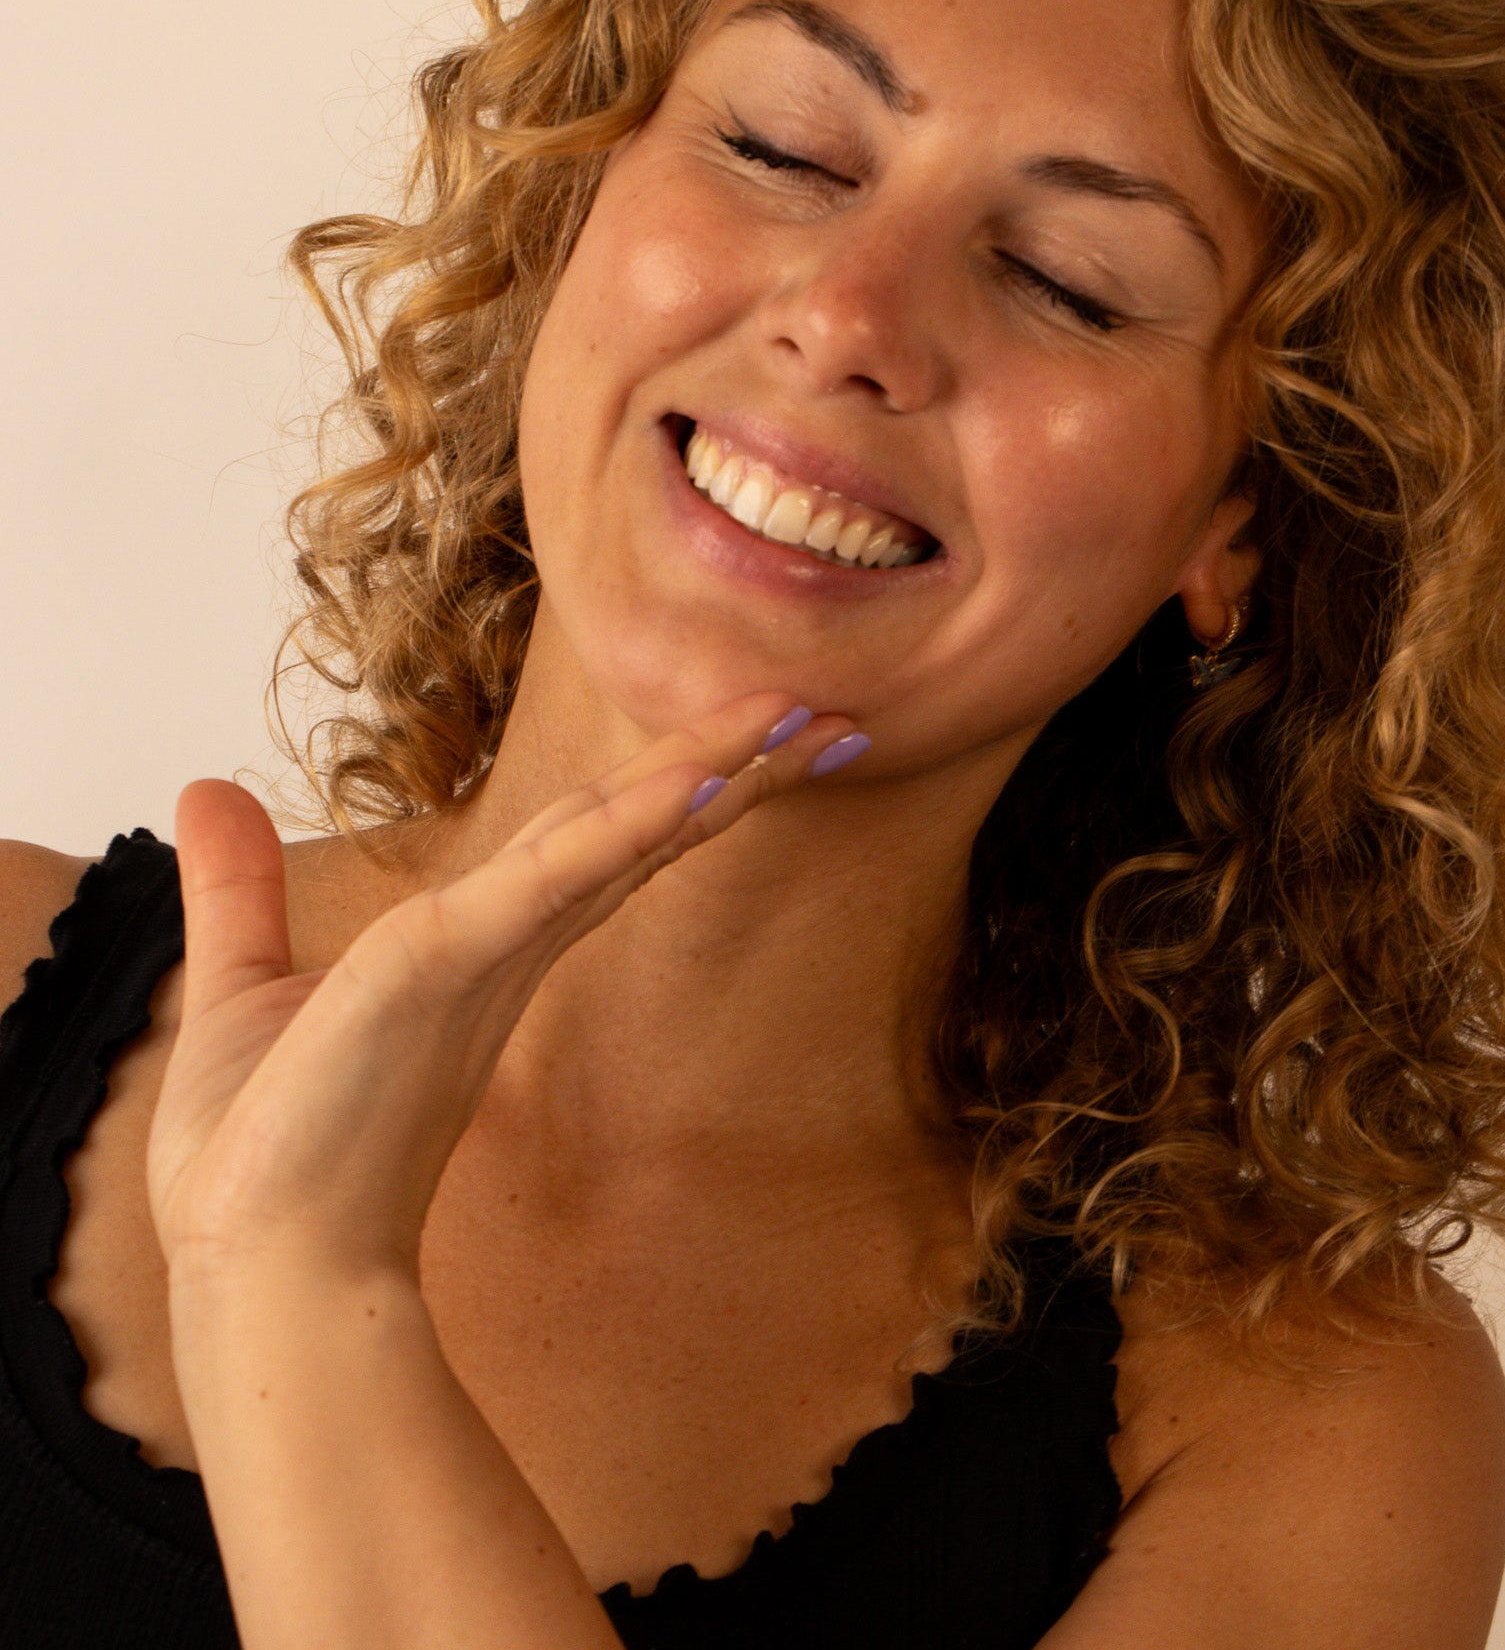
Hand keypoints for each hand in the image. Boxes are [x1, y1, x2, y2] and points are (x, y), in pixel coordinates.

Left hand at [148, 692, 858, 1286]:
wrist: (255, 1261)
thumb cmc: (264, 1149)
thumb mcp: (241, 979)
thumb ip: (240, 886)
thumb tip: (201, 792)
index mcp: (480, 939)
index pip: (596, 836)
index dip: (674, 780)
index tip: (754, 731)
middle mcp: (508, 941)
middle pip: (637, 827)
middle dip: (732, 765)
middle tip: (830, 715)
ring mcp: (486, 950)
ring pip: (617, 837)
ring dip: (709, 772)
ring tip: (797, 720)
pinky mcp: (446, 964)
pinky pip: (552, 877)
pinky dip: (626, 824)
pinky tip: (691, 778)